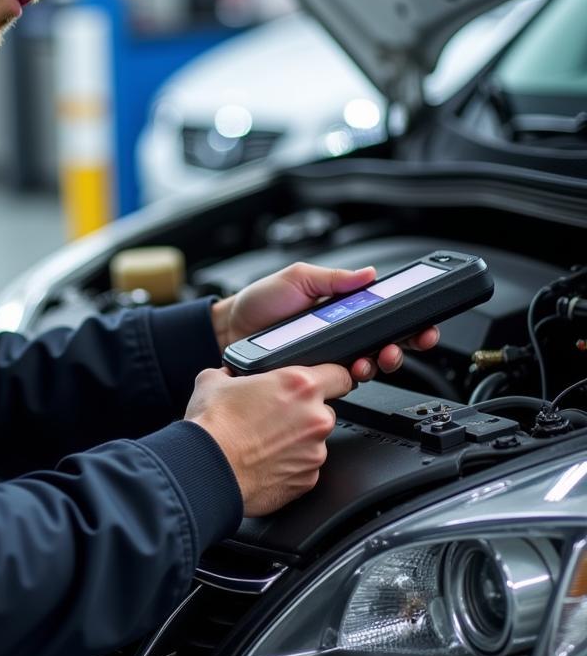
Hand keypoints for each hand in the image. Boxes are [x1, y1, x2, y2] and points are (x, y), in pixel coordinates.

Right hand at [185, 363, 351, 515]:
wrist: (206, 470)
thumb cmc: (212, 427)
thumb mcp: (213, 380)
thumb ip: (233, 374)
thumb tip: (230, 376)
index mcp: (299, 385)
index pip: (340, 374)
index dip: (332, 377)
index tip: (326, 382)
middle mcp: (315, 418)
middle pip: (325, 410)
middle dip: (304, 412)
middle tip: (275, 416)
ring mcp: (314, 452)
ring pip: (314, 441)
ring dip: (295, 440)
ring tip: (262, 442)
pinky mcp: (308, 481)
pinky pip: (305, 467)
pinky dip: (289, 464)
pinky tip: (264, 461)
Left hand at [210, 262, 439, 381]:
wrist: (230, 330)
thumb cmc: (261, 302)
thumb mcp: (298, 278)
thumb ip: (334, 278)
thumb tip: (368, 274)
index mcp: (341, 309)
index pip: (383, 315)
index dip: (408, 320)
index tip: (425, 321)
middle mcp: (341, 335)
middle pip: (386, 343)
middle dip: (406, 344)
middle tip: (413, 341)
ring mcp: (330, 357)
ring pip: (370, 366)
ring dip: (383, 361)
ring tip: (380, 355)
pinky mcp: (316, 376)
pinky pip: (344, 381)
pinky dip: (355, 377)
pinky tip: (356, 369)